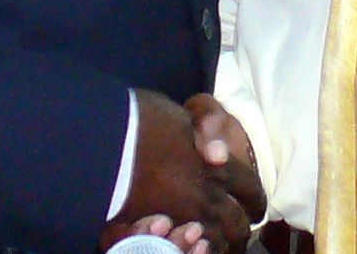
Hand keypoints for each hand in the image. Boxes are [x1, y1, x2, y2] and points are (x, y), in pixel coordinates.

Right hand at [105, 90, 254, 253]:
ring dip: (221, 242)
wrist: (100, 142)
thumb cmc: (140, 120)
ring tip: (218, 241)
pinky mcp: (155, 231)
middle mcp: (204, 197)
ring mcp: (180, 218)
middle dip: (241, 227)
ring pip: (214, 244)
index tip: (255, 203)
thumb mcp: (180, 116)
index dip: (256, 198)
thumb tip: (218, 151)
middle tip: (240, 227)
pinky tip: (192, 244)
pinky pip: (184, 249)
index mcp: (216, 167)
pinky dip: (193, 248)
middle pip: (237, 225)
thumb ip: (204, 133)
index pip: (250, 190)